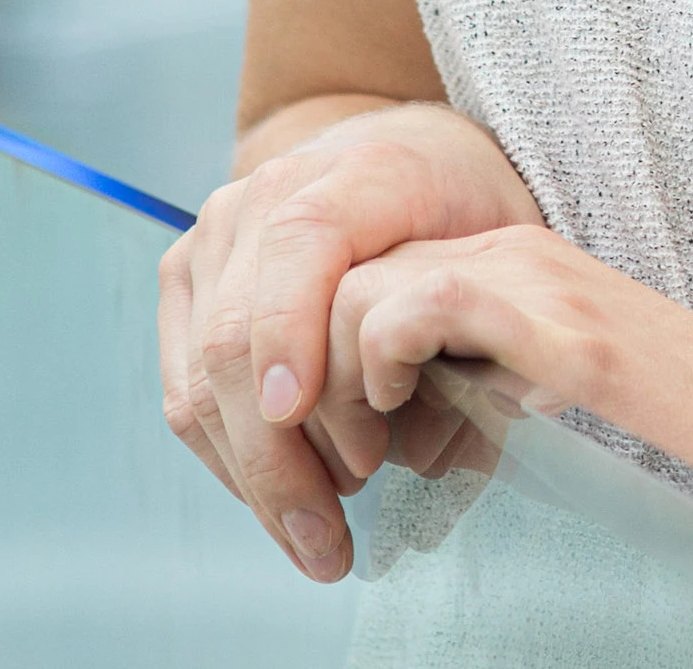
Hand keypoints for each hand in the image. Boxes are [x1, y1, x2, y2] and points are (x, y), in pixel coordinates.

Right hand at [160, 102, 541, 581]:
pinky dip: (228, 454)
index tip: (294, 413)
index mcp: (363, 170)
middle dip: (276, 453)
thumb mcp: (508, 248)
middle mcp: (268, 190)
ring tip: (317, 535)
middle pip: (238, 328)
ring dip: (254, 472)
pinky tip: (280, 497)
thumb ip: (478, 330)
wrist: (402, 150)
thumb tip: (442, 451)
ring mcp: (217, 232)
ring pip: (202, 372)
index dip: (291, 326)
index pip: (305, 240)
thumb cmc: (461, 214)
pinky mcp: (188, 274)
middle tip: (329, 543)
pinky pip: (184, 384)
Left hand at [336, 221, 680, 431]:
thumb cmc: (677, 449)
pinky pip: (415, 305)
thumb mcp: (547, 403)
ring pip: (361, 281)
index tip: (345, 439)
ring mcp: (536, 281)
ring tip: (367, 454)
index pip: (365, 273)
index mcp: (511, 268)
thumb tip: (389, 426)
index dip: (329, 357)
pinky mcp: (557, 326)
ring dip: (337, 376)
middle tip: (341, 455)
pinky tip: (405, 420)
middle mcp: (513, 253)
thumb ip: (477, 386)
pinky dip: (380, 363)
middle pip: (345, 269)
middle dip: (314, 368)